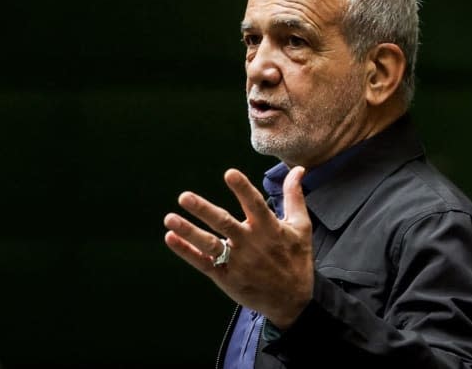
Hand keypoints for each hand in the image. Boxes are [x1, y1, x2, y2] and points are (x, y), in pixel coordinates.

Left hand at [163, 166, 313, 328]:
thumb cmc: (296, 259)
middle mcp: (251, 244)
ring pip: (210, 245)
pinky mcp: (226, 278)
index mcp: (270, 229)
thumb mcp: (301, 227)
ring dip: (189, 231)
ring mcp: (237, 263)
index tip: (229, 173)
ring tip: (169, 219)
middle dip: (204, 210)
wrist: (293, 303)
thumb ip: (294, 196)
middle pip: (224, 224)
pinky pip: (203, 263)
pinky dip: (186, 252)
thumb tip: (297, 169)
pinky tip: (171, 238)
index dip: (242, 189)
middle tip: (184, 196)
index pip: (255, 205)